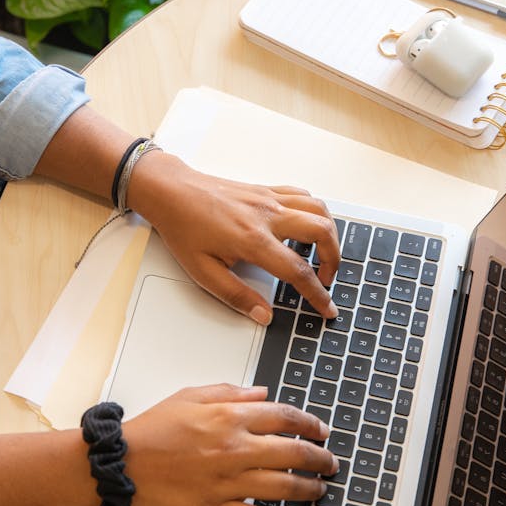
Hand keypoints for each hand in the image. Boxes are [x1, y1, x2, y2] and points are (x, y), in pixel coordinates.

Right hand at [122, 384, 337, 505]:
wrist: (119, 465)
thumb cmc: (150, 431)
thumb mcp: (188, 396)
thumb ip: (229, 392)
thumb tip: (262, 394)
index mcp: (228, 417)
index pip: (285, 417)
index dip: (310, 424)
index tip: (320, 430)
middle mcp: (234, 449)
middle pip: (294, 453)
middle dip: (320, 458)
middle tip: (329, 462)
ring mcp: (226, 483)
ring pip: (284, 488)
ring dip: (308, 489)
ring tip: (318, 489)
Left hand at [127, 152, 340, 321]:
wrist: (171, 192)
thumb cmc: (183, 228)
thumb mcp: (203, 272)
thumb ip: (236, 296)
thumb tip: (263, 315)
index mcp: (252, 240)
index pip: (298, 272)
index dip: (317, 294)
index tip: (327, 308)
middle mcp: (267, 216)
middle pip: (321, 232)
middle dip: (333, 260)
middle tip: (325, 279)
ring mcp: (269, 199)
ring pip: (319, 209)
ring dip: (329, 233)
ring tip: (322, 254)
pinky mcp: (266, 190)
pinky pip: (304, 195)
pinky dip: (315, 212)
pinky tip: (308, 226)